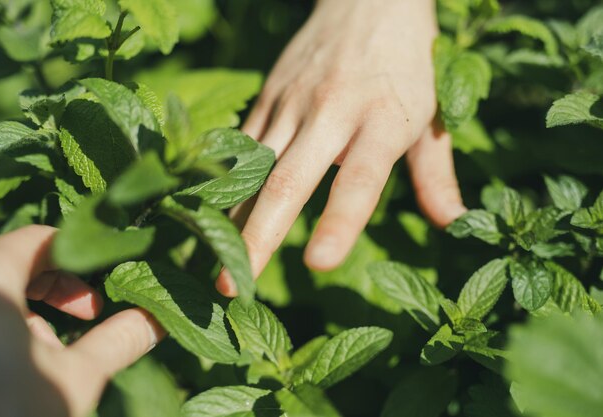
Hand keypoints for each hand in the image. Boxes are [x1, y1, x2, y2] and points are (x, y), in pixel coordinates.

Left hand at [0, 226, 164, 416]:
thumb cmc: (8, 413)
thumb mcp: (73, 378)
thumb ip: (118, 340)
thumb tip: (156, 320)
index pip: (40, 241)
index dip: (83, 256)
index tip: (110, 281)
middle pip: (15, 262)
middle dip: (60, 288)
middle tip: (92, 312)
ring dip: (33, 313)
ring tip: (58, 351)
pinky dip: (6, 328)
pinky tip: (26, 364)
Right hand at [217, 0, 465, 294]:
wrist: (368, 0)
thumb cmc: (407, 64)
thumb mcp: (433, 115)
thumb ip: (437, 174)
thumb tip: (455, 225)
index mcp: (381, 119)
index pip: (359, 179)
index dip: (340, 221)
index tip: (318, 263)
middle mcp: (331, 110)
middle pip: (288, 179)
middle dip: (259, 235)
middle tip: (233, 284)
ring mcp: (292, 101)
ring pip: (253, 166)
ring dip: (231, 216)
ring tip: (215, 263)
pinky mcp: (269, 94)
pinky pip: (243, 144)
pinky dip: (227, 183)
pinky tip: (216, 217)